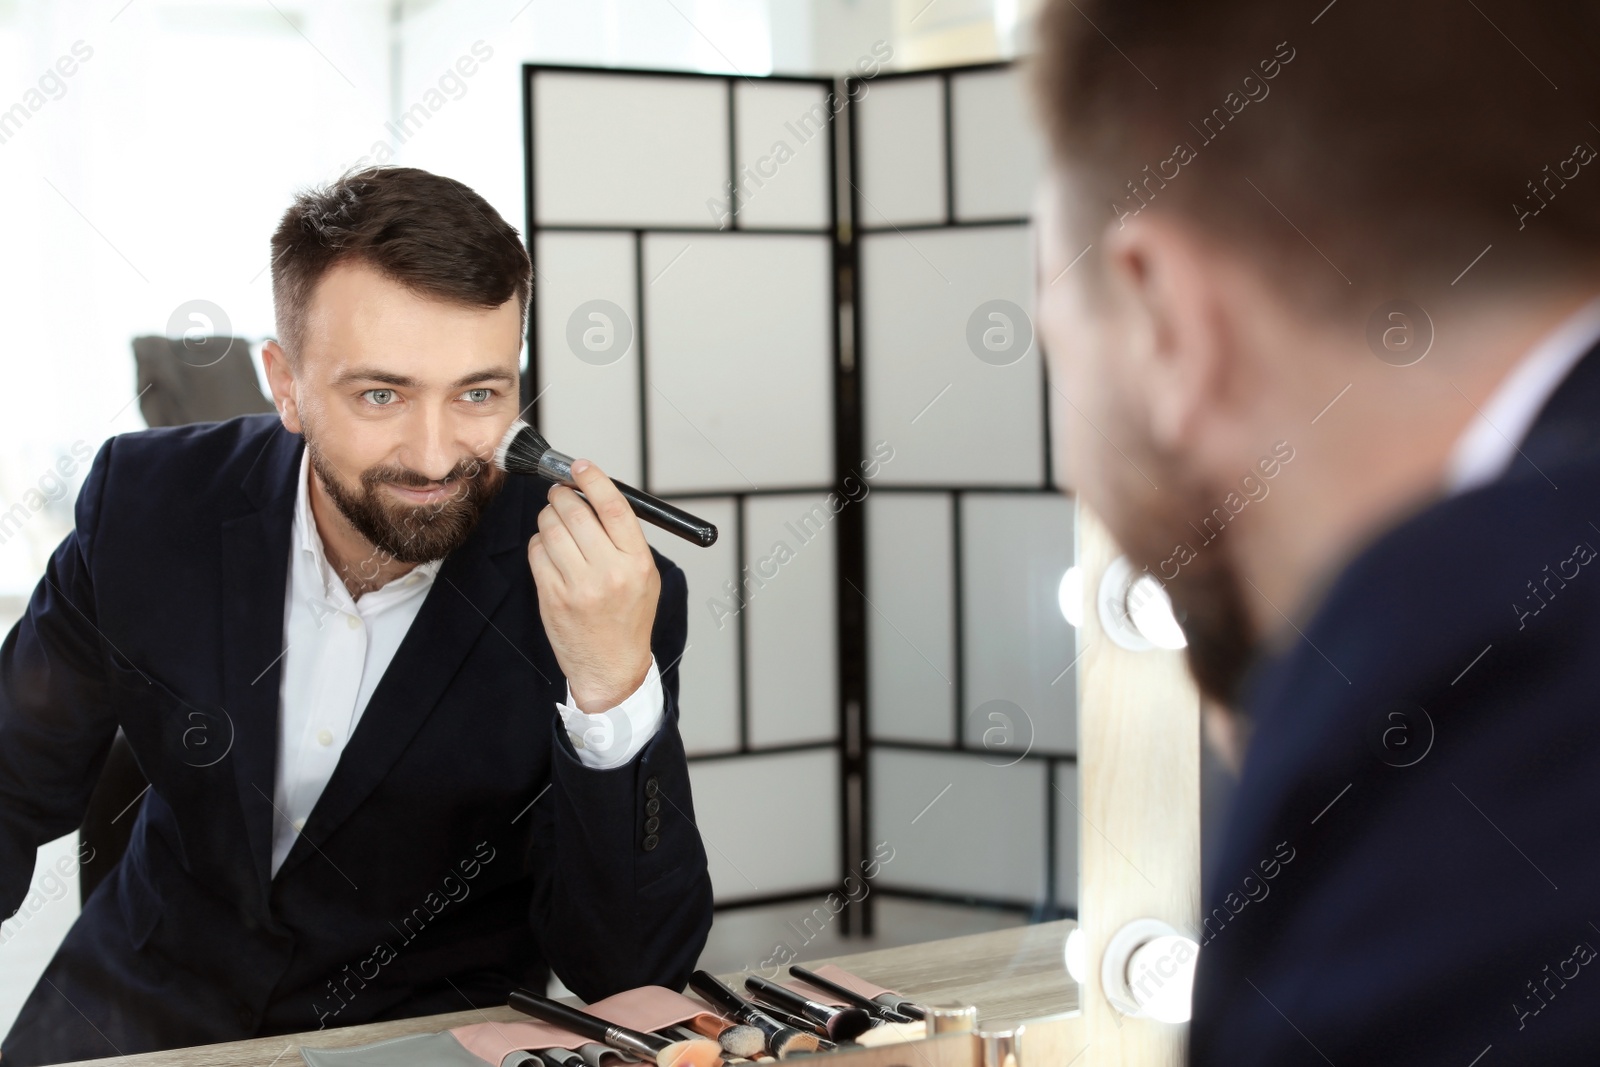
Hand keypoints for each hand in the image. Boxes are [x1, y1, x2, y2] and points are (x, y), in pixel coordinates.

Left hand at [527, 460, 659, 712]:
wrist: (611, 666)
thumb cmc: (628, 617)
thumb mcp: (644, 575)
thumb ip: (623, 537)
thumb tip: (593, 496)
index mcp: (636, 562)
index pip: (613, 507)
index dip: (594, 480)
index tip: (581, 467)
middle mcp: (608, 573)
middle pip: (575, 513)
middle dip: (562, 495)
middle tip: (560, 492)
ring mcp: (577, 586)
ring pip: (550, 529)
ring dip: (548, 517)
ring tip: (555, 521)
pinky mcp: (552, 597)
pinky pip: (536, 553)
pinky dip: (539, 543)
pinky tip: (550, 550)